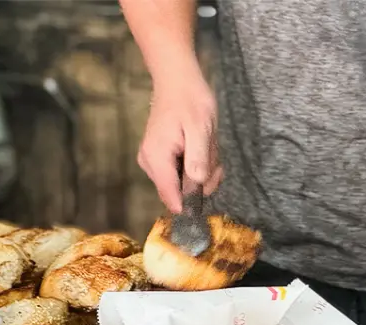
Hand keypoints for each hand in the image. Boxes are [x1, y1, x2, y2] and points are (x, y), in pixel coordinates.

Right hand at [137, 62, 222, 212]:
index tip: (208, 193)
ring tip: (208, 147)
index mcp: (157, 158)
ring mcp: (152, 161)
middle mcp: (149, 163)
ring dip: (201, 171)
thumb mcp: (200, 128)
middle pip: (178, 192)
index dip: (190, 203)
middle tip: (215, 161)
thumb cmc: (189, 100)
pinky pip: (179, 173)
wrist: (176, 80)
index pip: (170, 196)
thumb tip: (198, 184)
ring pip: (181, 183)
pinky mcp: (158, 159)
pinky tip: (201, 148)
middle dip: (201, 181)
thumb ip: (198, 158)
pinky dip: (195, 165)